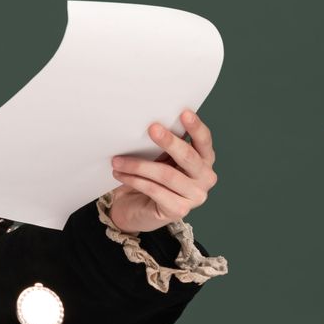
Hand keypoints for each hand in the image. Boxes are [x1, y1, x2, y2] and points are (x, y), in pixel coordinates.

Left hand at [108, 108, 217, 234]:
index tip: (184, 113)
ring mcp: (195, 197)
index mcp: (204, 160)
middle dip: (169, 141)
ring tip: (117, 160)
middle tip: (151, 128)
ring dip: (139, 165)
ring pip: (166, 174)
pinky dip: (134, 180)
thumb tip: (151, 123)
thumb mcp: (159, 157)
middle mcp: (205, 178)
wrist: (136, 209)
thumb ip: (163, 144)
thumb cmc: (150, 178)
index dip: (196, 127)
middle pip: (188, 157)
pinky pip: (154, 190)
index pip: (204, 141)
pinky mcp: (179, 210)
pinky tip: (120, 173)